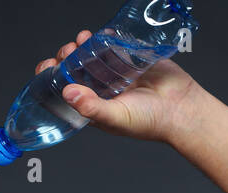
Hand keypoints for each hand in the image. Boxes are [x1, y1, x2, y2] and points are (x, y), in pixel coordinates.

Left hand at [33, 28, 203, 142]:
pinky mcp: (130, 59)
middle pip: (74, 70)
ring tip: (81, 40)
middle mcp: (101, 90)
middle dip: (66, 59)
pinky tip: (98, 36)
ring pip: (90, 55)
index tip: (47, 67)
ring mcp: (115, 73)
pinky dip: (103, 39)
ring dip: (82, 46)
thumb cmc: (149, 122)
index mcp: (92, 107)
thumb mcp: (115, 118)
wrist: (181, 108)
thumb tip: (67, 92)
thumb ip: (91, 107)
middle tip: (68, 52)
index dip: (52, 79)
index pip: (65, 92)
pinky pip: (112, 46)